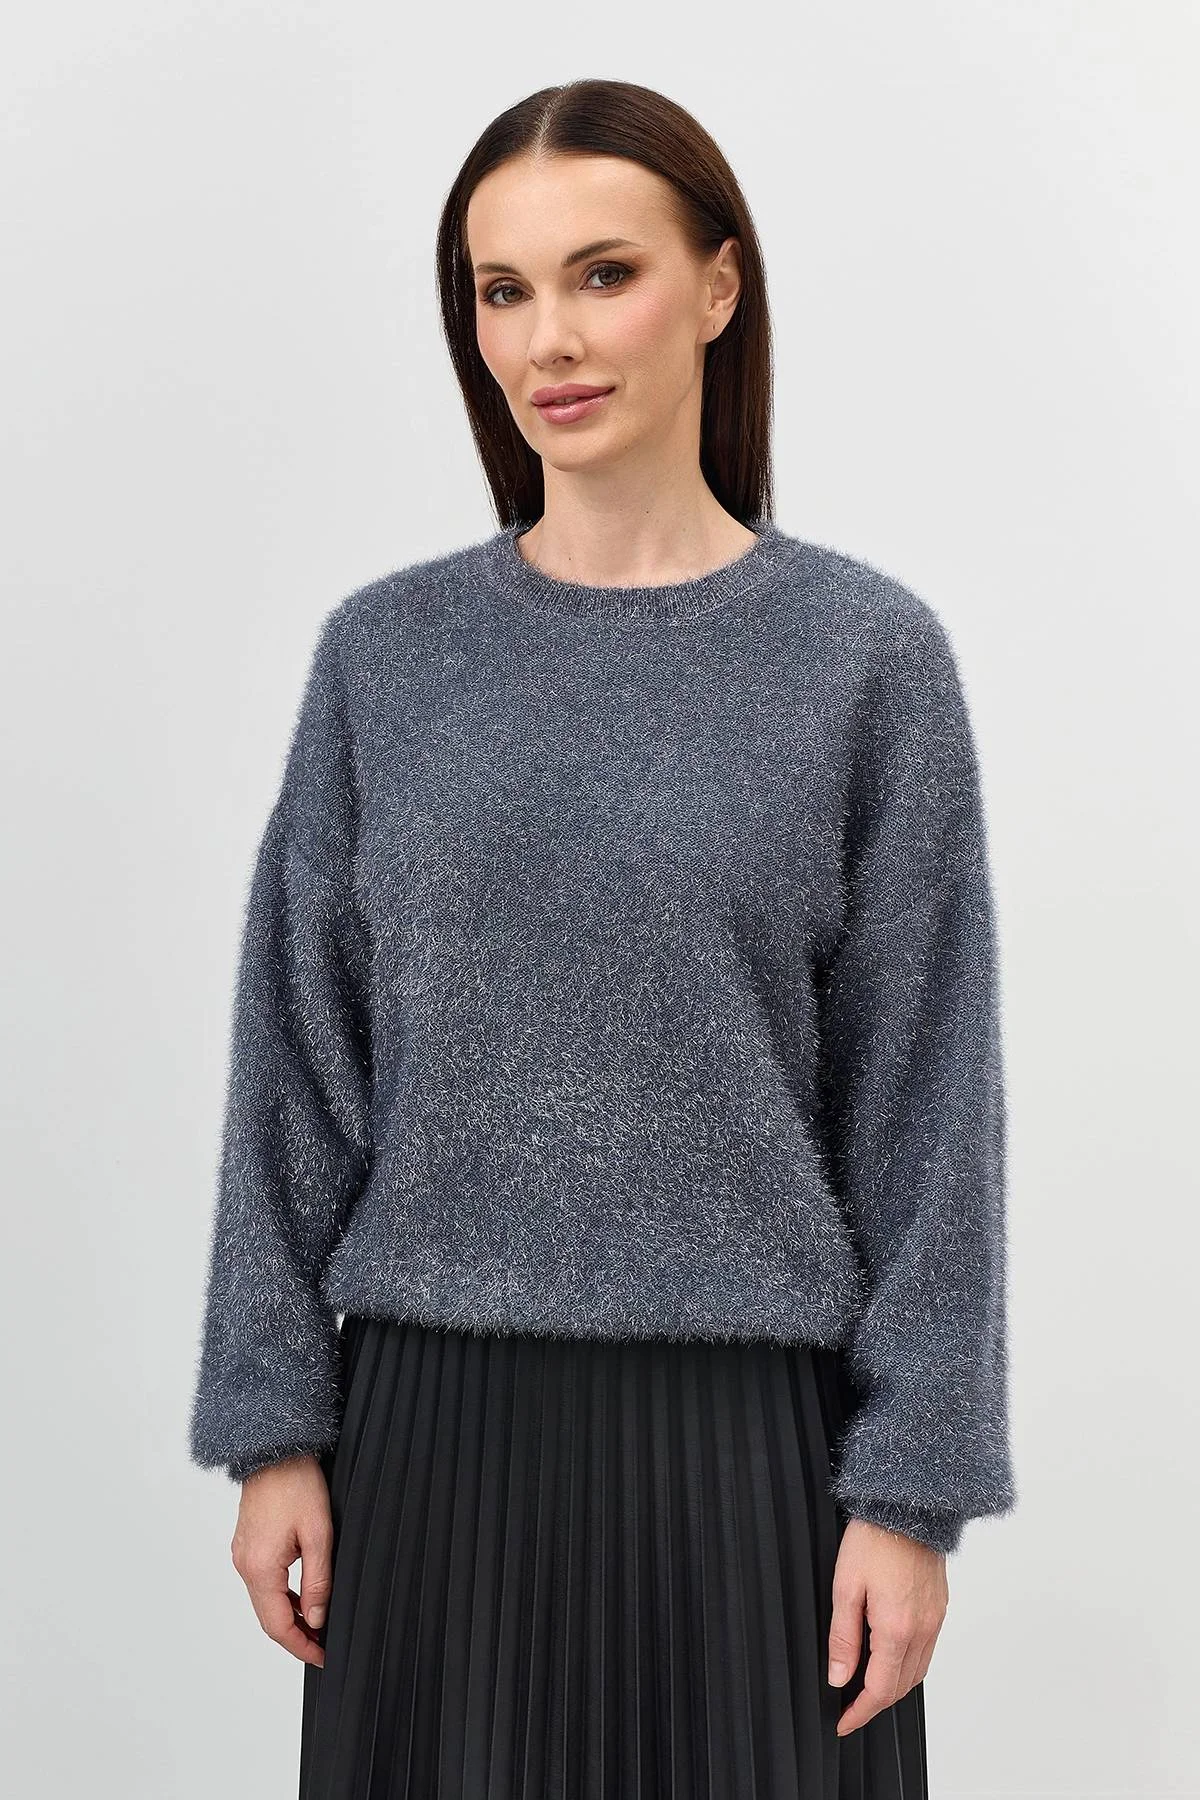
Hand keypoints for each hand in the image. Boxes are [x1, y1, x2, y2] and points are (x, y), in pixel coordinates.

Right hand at [229, 1454, 333, 1667]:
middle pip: (268, 1618)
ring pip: (265, 1601)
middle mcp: (244, 1565)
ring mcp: (242, 1555)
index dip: (301, 1646)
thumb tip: (317, 1619)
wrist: (275, 1447)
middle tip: (324, 1648)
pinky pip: (263, 1582)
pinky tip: (303, 1598)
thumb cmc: (297, 1483)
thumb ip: (317, 1580)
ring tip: (319, 1626)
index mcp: (259, 1567)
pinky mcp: (247, 1544)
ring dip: (290, 1617)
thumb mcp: (318, 1533)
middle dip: (296, 1636)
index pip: (278, 1625)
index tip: (323, 1657)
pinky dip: (282, 1597)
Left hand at [827, 1518, 948, 1735]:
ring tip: (866, 1688)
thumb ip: (843, 1637)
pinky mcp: (939, 1607)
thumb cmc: (874, 1538)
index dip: (859, 1712)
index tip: (842, 1722)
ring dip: (893, 1686)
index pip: (880, 1689)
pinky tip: (890, 1658)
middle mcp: (922, 1630)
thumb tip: (839, 1677)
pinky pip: (927, 1651)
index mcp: (897, 1629)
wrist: (908, 1504)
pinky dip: (908, 1665)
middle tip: (850, 1708)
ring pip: (917, 1672)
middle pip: (901, 1687)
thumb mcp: (845, 1587)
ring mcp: (935, 1619)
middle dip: (875, 1704)